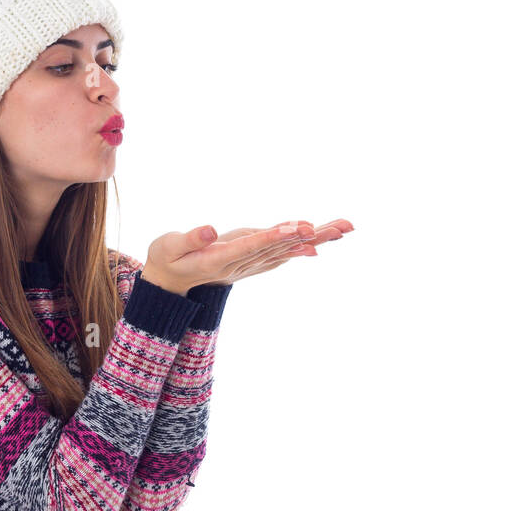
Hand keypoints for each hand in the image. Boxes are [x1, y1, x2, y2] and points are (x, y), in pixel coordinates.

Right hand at [141, 219, 354, 294]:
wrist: (171, 283)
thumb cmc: (166, 259)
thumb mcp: (168, 247)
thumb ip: (189, 239)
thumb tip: (210, 229)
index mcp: (220, 259)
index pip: (251, 247)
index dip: (273, 237)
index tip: (296, 227)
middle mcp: (240, 264)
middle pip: (279, 247)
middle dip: (310, 236)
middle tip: (340, 227)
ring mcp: (248, 264)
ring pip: (285, 248)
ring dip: (315, 238)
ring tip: (343, 228)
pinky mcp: (251, 260)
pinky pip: (279, 252)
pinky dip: (299, 246)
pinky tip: (317, 241)